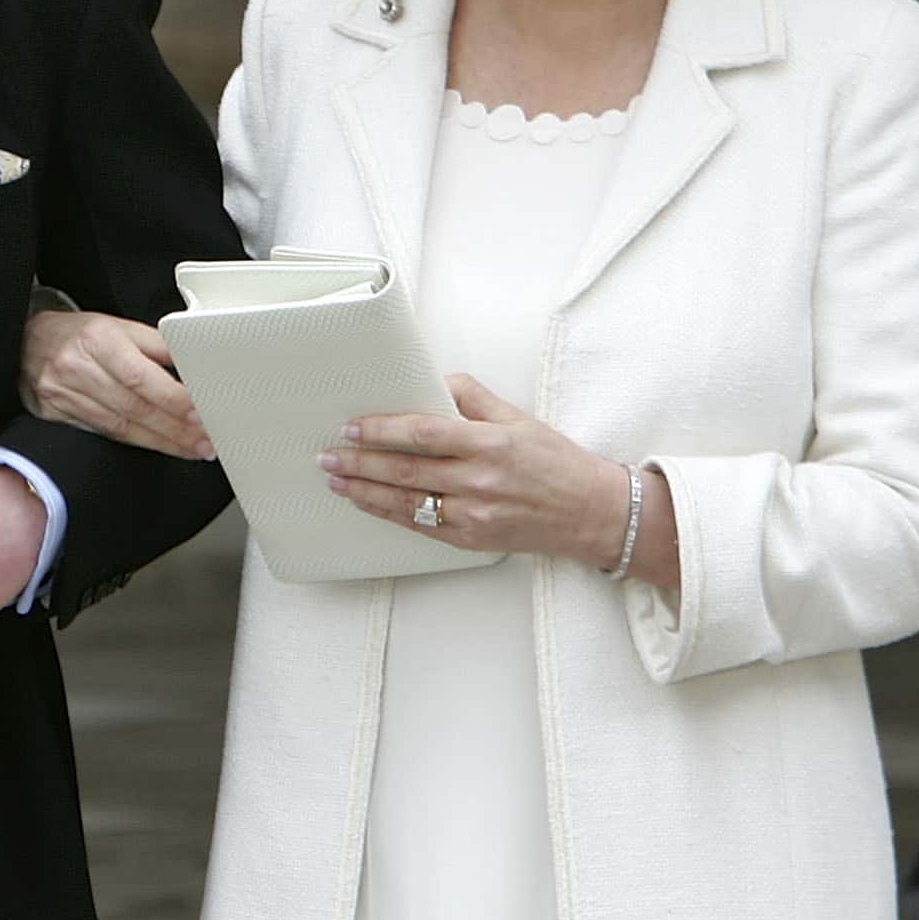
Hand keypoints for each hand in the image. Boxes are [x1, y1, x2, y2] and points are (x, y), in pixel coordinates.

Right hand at [21, 308, 212, 459]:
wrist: (29, 342)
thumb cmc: (81, 334)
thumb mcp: (120, 327)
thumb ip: (157, 346)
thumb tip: (193, 367)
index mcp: (98, 339)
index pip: (140, 377)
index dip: (172, 400)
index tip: (200, 415)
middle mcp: (77, 367)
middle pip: (133, 408)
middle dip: (175, 429)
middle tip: (204, 442)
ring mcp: (63, 395)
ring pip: (119, 428)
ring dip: (160, 442)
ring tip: (190, 449)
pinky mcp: (55, 415)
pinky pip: (102, 434)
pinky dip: (134, 442)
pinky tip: (157, 445)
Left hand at [321, 374, 632, 565]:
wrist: (590, 513)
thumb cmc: (555, 461)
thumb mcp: (517, 417)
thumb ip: (472, 397)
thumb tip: (431, 381)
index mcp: (490, 443)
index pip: (423, 433)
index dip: (382, 430)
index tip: (352, 427)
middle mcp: (479, 480)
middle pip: (405, 470)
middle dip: (359, 463)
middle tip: (328, 456)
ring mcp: (474, 514)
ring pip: (406, 502)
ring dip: (364, 491)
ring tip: (336, 481)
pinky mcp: (472, 539)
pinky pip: (420, 526)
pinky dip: (389, 513)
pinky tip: (367, 503)